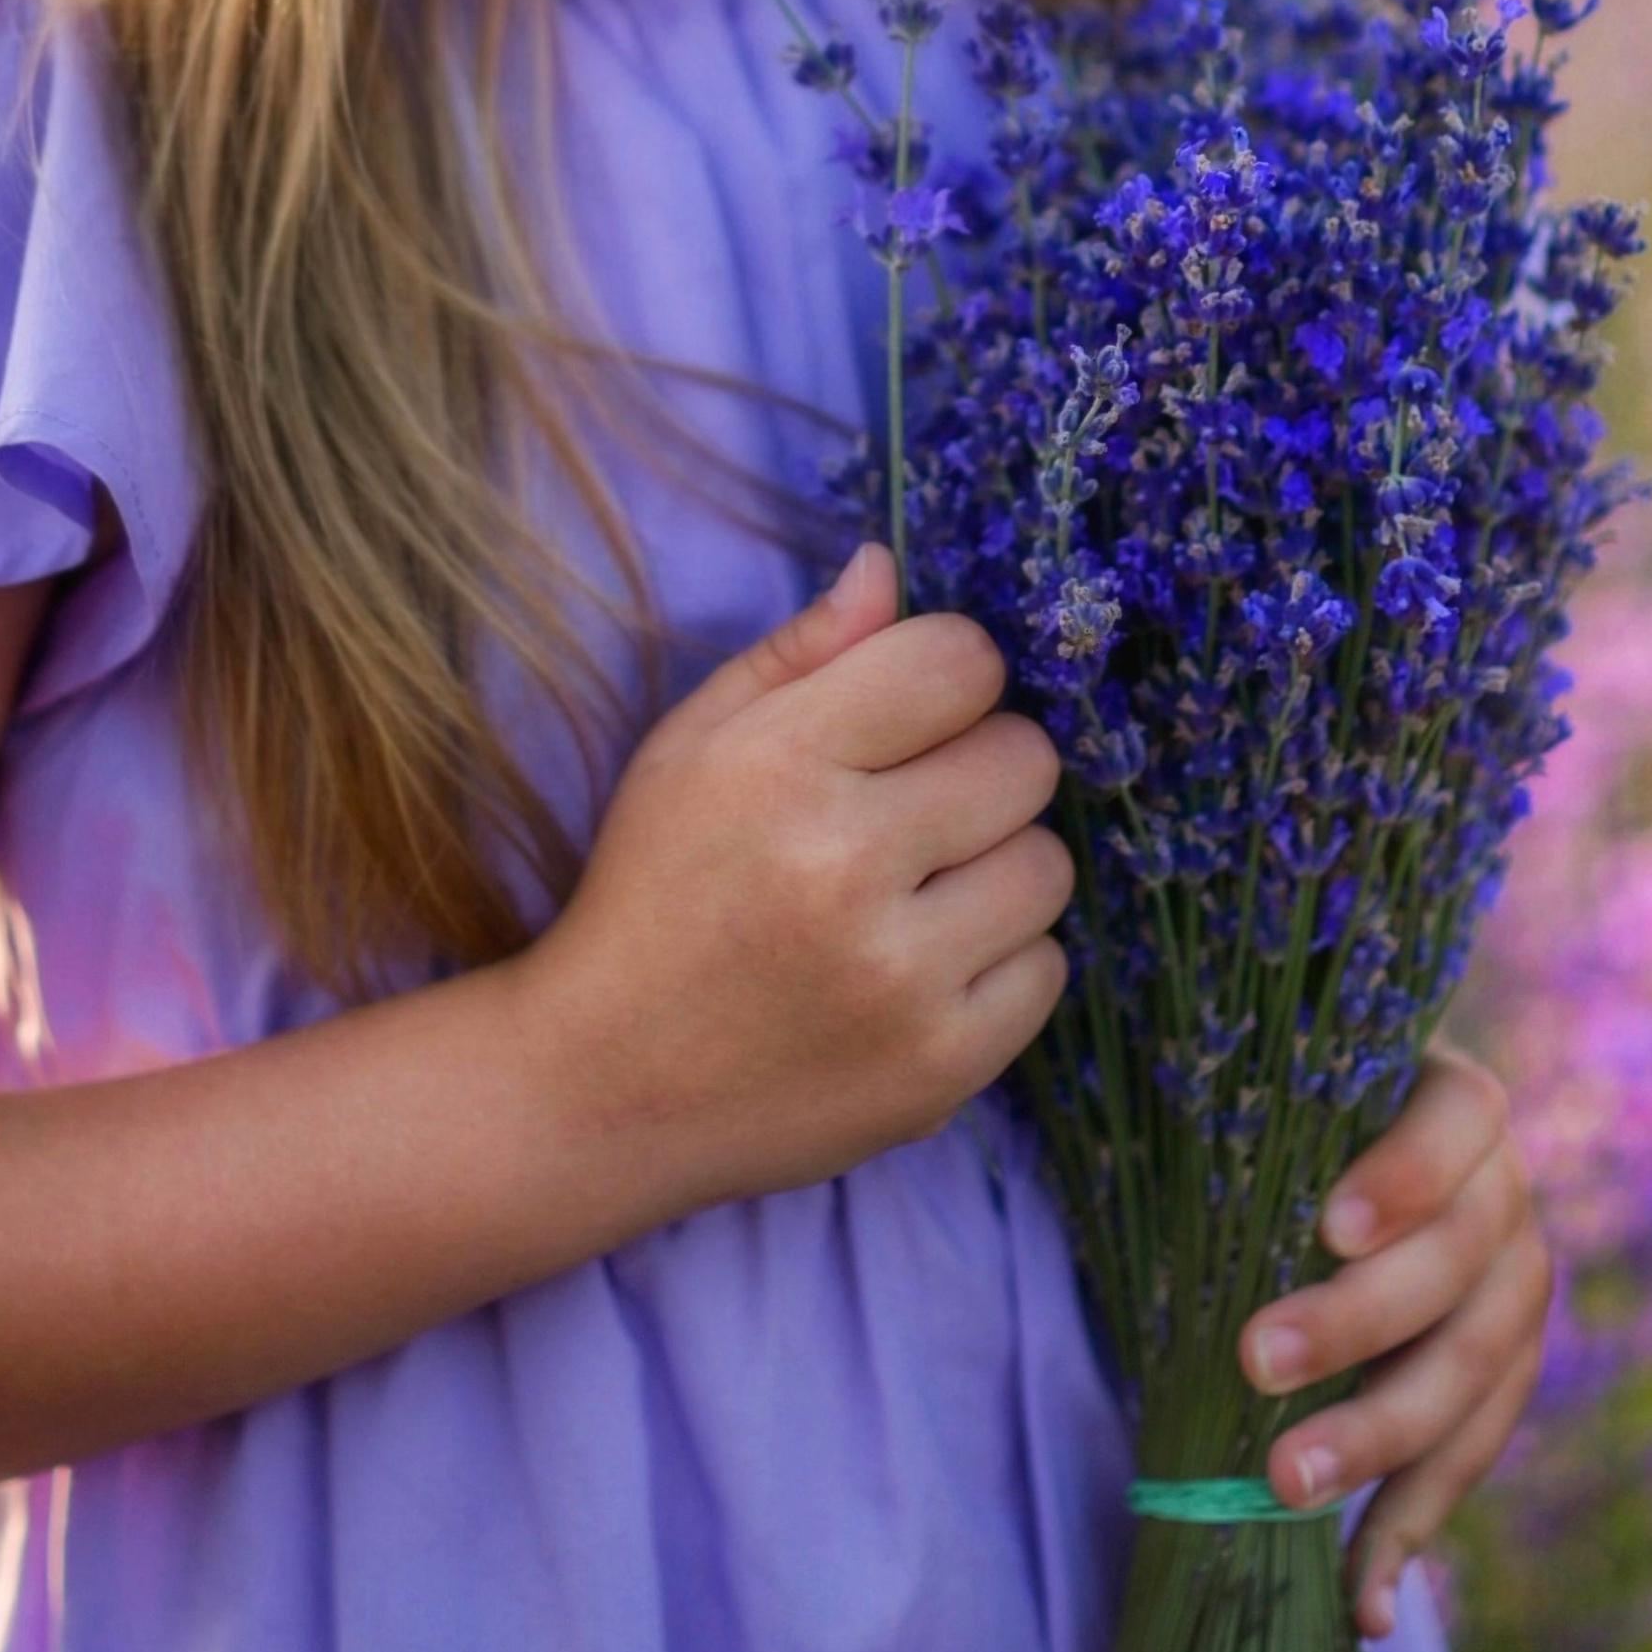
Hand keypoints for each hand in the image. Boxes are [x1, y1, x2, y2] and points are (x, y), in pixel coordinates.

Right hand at [521, 543, 1071, 1210]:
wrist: (603, 1085)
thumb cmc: (651, 893)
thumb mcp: (688, 747)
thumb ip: (799, 652)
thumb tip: (890, 567)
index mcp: (778, 764)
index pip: (959, 661)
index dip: (945, 679)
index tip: (909, 719)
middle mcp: (845, 864)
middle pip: (1025, 759)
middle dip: (978, 770)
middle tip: (911, 813)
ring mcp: (900, 976)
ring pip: (1047, 865)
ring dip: (994, 870)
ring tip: (913, 896)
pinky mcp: (941, 1069)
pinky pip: (1046, 971)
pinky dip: (996, 964)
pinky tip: (917, 968)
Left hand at [1238, 1043, 1550, 1636]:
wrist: (1326, 1176)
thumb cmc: (1275, 1119)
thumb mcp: (1266, 1094)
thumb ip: (1240, 1107)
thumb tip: (1151, 1125)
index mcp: (1455, 1102)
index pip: (1463, 1120)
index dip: (1409, 1173)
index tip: (1327, 1225)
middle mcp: (1505, 1197)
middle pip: (1458, 1264)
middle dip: (1356, 1323)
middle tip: (1252, 1361)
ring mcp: (1514, 1295)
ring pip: (1472, 1376)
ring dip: (1378, 1440)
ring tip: (1285, 1485)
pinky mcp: (1499, 1385)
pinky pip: (1466, 1462)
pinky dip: (1408, 1528)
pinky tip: (1359, 1599)